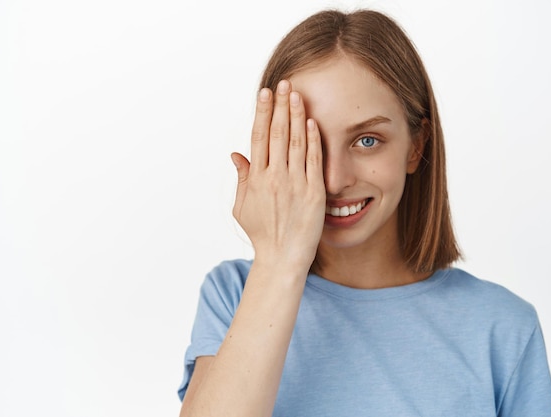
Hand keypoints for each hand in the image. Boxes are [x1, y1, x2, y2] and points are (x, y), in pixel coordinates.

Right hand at [231, 80, 325, 269]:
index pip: (259, 137)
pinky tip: (312, 122)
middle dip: (280, 106)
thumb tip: (236, 154)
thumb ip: (242, 179)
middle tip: (283, 83)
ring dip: (297, 115)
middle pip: (278, 134)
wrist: (283, 258)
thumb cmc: (262, 234)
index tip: (265, 93)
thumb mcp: (242, 207)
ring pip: (297, 142)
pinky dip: (313, 140)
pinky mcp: (314, 193)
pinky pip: (314, 161)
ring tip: (297, 94)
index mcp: (256, 179)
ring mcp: (295, 184)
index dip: (262, 113)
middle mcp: (274, 178)